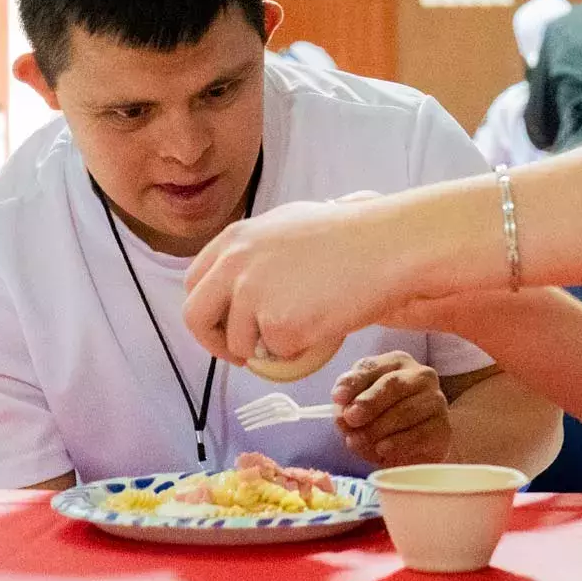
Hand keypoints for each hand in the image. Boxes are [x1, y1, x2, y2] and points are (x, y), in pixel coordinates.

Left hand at [183, 195, 407, 369]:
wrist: (386, 246)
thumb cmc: (352, 235)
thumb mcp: (287, 226)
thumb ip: (256, 251)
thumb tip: (244, 281)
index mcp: (234, 239)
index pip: (194, 283)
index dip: (208, 310)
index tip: (224, 324)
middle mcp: (233, 266)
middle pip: (196, 317)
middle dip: (216, 342)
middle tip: (242, 354)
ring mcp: (253, 297)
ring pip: (241, 343)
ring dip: (268, 347)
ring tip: (308, 326)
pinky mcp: (278, 326)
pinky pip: (280, 353)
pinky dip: (300, 349)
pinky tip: (325, 323)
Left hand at [331, 352, 451, 466]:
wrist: (411, 446)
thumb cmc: (381, 419)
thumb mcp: (359, 408)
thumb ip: (349, 406)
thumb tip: (343, 414)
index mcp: (395, 363)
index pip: (372, 367)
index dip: (353, 383)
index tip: (338, 399)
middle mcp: (420, 376)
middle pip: (393, 384)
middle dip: (368, 403)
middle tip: (351, 420)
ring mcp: (436, 400)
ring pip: (406, 410)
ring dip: (377, 428)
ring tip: (359, 442)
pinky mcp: (443, 428)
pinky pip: (420, 434)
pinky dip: (397, 443)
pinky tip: (382, 449)